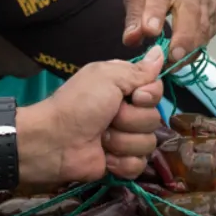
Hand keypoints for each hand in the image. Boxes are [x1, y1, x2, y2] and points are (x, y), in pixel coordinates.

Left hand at [20, 50, 165, 183]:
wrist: (54, 141)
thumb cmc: (79, 104)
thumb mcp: (107, 77)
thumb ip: (138, 70)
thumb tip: (161, 51)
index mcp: (125, 88)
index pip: (156, 91)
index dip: (149, 96)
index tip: (134, 96)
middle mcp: (128, 112)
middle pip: (154, 118)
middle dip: (131, 120)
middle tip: (108, 119)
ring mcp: (126, 139)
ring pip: (148, 143)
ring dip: (122, 141)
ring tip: (101, 139)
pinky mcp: (121, 163)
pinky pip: (138, 164)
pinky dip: (121, 162)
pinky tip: (105, 157)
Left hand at [123, 0, 215, 67]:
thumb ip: (135, 15)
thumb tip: (131, 40)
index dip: (155, 14)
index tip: (150, 31)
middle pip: (190, 13)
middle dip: (183, 37)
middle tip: (172, 56)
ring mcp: (206, 5)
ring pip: (203, 28)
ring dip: (190, 49)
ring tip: (174, 65)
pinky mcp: (215, 20)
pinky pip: (208, 37)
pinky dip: (196, 51)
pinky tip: (183, 61)